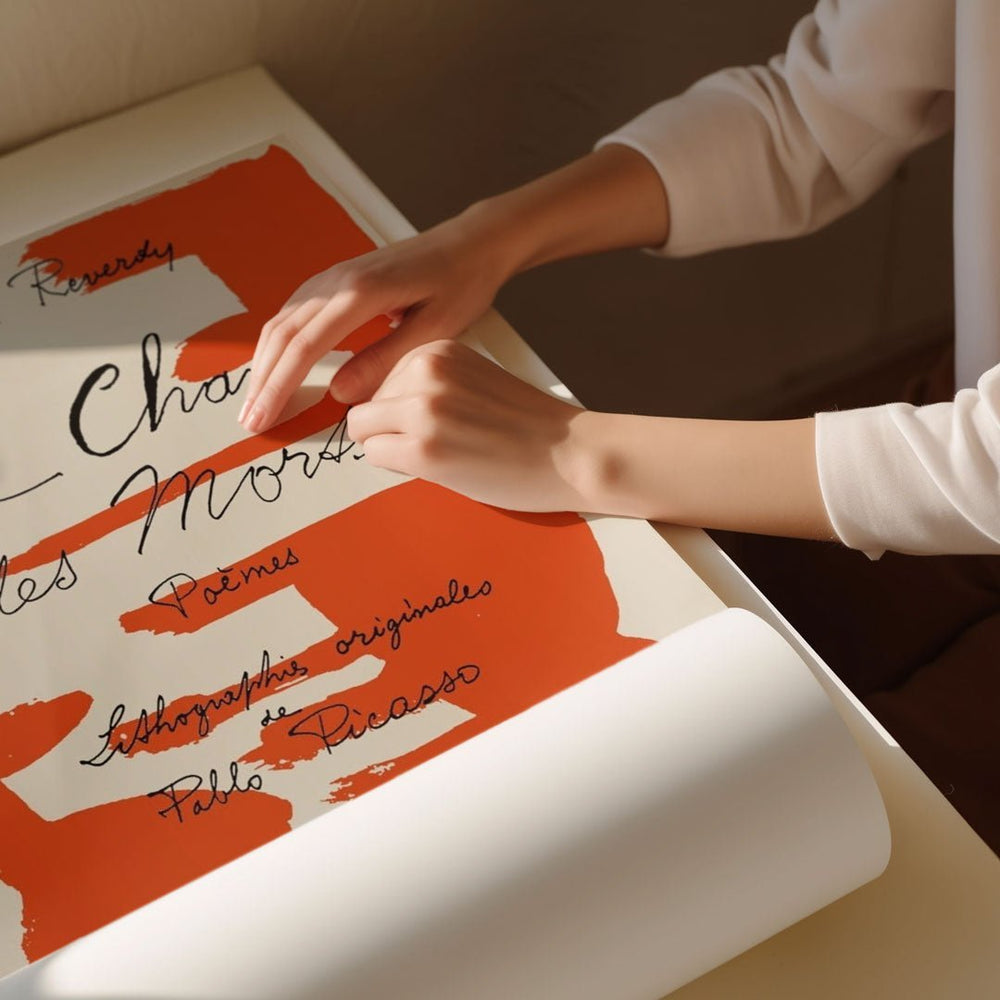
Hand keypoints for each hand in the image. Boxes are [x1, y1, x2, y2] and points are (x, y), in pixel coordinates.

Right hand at [239, 212, 511, 433]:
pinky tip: (274, 365)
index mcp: (361, 293)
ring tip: (256, 401)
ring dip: (265, 363)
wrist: (470, 243)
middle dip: (263, 381)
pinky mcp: (337, 279)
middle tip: (250, 421)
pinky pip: (295, 312)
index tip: (265, 418)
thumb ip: (385, 360)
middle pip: (284, 335)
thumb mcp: (434, 330)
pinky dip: (278, 342)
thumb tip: (339, 394)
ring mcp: (333, 276)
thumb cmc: (460, 284)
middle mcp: (338, 280)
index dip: (280, 386)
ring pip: (283, 321)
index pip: (305, 346)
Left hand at [346, 340, 591, 511]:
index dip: (398, 407)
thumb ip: (429, 382)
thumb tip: (378, 405)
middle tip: (438, 442)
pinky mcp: (423, 449)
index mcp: (438, 349)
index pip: (380, 376)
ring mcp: (422, 409)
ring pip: (363, 430)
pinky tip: (440, 466)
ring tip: (441, 452)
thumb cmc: (528, 425)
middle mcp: (426, 370)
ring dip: (392, 447)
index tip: (432, 420)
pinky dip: (398, 466)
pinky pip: (375, 456)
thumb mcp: (472, 380)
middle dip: (390, 427)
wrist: (571, 453)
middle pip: (366, 404)